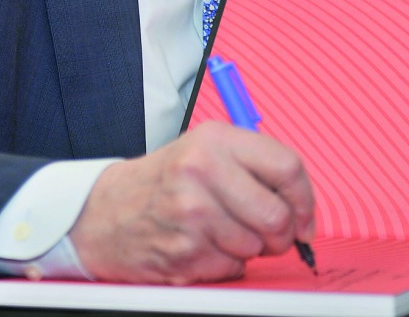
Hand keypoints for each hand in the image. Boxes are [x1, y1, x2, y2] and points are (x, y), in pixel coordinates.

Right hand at [68, 121, 315, 283]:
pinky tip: (203, 247)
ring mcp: (191, 215)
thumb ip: (253, 166)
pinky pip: (232, 268)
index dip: (305, 199)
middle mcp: (202, 172)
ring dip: (249, 249)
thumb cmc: (162, 181)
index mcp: (215, 140)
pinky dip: (225, 265)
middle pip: (278, 216)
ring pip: (256, 247)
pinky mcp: (183, 252)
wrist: (103, 212)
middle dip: (282, 234)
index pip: (287, 167)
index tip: (304, 216)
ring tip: (221, 233)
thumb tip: (301, 207)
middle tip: (271, 234)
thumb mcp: (204, 150)